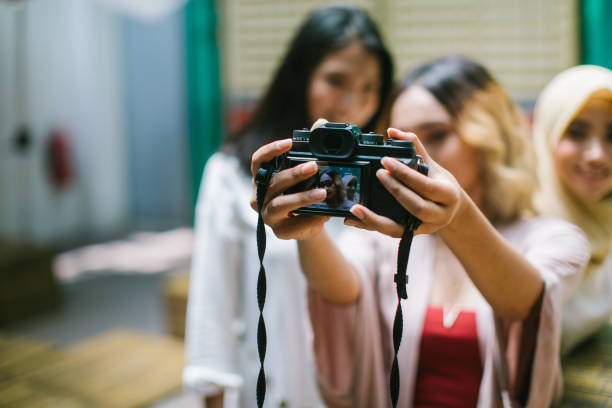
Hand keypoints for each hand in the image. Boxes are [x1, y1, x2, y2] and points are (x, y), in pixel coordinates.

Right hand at [249, 120, 330, 240]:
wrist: (310, 224)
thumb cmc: (304, 192)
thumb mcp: (309, 172)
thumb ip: (312, 148)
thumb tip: (321, 122)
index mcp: (263, 178)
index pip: (258, 161)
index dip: (271, 150)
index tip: (289, 143)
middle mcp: (259, 196)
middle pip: (272, 181)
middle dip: (294, 173)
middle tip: (314, 166)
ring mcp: (267, 214)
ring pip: (280, 203)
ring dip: (302, 196)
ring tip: (323, 193)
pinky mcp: (279, 231)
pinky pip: (293, 223)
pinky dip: (309, 217)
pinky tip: (324, 214)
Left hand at [345, 128, 462, 236]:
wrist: (450, 209)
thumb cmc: (439, 183)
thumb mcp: (432, 165)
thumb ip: (414, 147)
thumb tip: (391, 131)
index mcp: (448, 195)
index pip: (426, 186)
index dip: (405, 174)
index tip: (386, 161)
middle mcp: (439, 215)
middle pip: (416, 206)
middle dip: (395, 190)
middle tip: (378, 174)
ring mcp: (424, 228)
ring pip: (398, 228)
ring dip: (374, 219)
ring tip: (355, 208)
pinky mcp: (410, 235)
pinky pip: (388, 232)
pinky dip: (370, 225)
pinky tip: (352, 219)